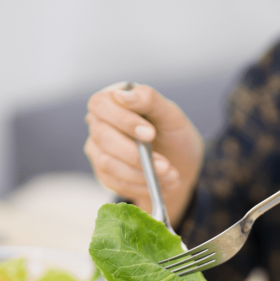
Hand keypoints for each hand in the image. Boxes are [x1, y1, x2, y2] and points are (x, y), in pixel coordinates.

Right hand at [85, 82, 203, 224]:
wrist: (181, 164)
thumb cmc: (173, 133)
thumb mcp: (170, 114)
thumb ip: (149, 100)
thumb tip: (121, 95)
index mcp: (112, 101)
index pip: (101, 105)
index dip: (123, 120)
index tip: (150, 134)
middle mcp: (100, 124)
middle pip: (102, 137)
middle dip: (135, 154)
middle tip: (165, 165)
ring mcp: (99, 150)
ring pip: (107, 163)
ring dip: (142, 173)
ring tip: (170, 175)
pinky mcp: (105, 173)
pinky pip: (116, 183)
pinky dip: (142, 186)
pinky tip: (162, 184)